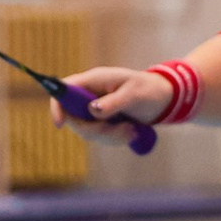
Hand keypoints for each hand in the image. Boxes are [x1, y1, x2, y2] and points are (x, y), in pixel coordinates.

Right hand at [51, 65, 173, 144]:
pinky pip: (99, 137)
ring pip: (87, 131)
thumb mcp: (134, 94)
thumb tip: (92, 110)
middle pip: (73, 117)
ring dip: (110, 136)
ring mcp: (93, 109)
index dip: (57, 106)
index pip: (64, 91)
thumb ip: (114, 102)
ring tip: (132, 129)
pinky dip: (115, 139)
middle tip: (123, 128)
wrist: (163, 98)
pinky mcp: (101, 121)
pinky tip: (131, 132)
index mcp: (92, 81)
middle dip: (96, 130)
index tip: (61, 124)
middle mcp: (88, 95)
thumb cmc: (149, 89)